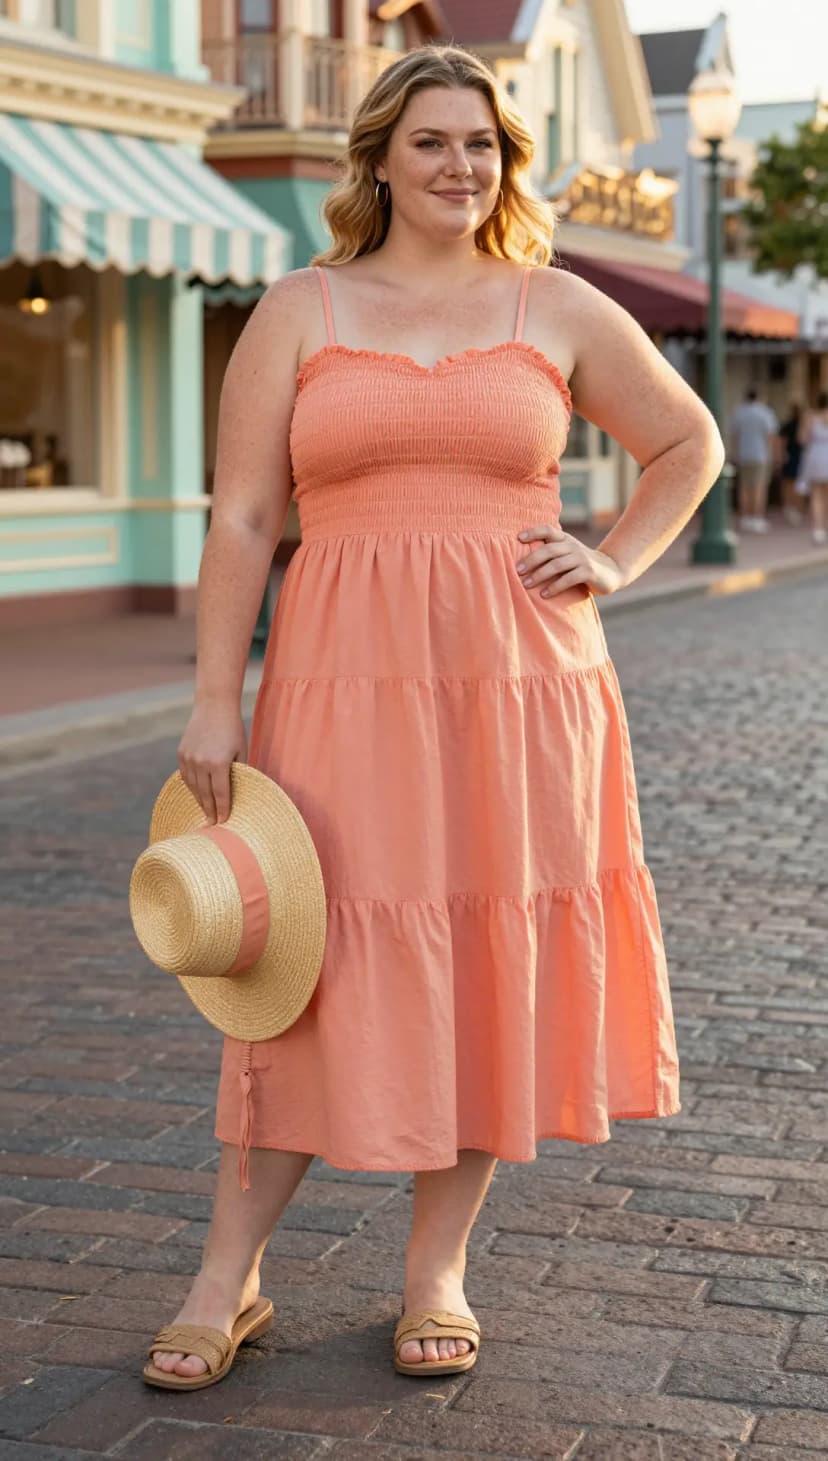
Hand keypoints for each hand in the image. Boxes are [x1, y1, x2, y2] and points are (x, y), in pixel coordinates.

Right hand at [177, 700, 247, 824]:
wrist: (214, 706)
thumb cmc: (233, 728)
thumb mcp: (242, 750)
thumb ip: (239, 771)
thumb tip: (238, 791)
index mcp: (218, 764)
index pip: (220, 794)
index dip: (222, 810)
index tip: (223, 822)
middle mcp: (200, 763)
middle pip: (205, 794)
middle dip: (210, 810)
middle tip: (212, 824)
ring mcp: (188, 758)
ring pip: (193, 787)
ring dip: (200, 800)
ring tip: (206, 811)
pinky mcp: (181, 754)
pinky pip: (185, 776)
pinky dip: (191, 787)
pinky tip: (197, 794)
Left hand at [515, 524, 626, 597]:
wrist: (612, 571)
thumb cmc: (582, 564)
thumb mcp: (568, 554)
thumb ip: (552, 553)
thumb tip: (522, 560)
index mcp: (566, 539)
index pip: (548, 530)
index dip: (533, 532)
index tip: (518, 538)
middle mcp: (573, 546)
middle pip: (549, 550)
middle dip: (531, 560)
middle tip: (517, 570)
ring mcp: (581, 559)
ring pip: (557, 565)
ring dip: (539, 575)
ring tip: (526, 584)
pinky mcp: (589, 572)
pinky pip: (568, 579)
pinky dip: (555, 587)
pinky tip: (544, 594)